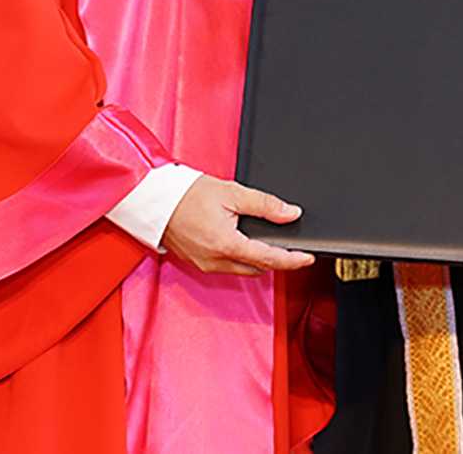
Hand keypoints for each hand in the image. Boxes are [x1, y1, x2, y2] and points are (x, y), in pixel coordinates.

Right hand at [158, 176, 315, 275]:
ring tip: (266, 240)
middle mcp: (216, 261)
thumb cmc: (188, 195)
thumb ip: (265, 205)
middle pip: (258, 267)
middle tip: (290, 245)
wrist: (155, 200)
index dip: (292, 260)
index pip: (269, 259)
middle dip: (276, 258)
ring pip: (243, 269)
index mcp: (226, 244)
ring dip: (257, 258)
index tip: (308, 259)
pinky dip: (240, 257)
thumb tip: (291, 214)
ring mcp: (206, 265)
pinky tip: (242, 241)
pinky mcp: (198, 264)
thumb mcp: (232, 193)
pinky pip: (228, 266)